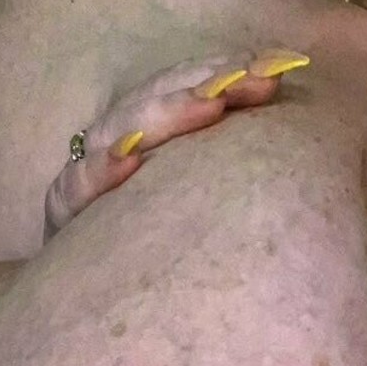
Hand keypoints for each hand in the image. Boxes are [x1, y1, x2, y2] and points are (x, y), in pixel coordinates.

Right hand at [43, 49, 308, 238]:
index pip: (189, 88)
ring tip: (210, 103)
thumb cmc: (161, 249)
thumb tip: (303, 142)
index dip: (229, 72)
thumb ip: (232, 167)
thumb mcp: (201, 203)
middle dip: (209, 82)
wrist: (89, 301)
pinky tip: (129, 160)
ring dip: (166, 114)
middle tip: (257, 77)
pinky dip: (100, 173)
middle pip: (158, 99)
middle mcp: (119, 144)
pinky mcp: (63, 213)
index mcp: (153, 134)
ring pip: (123, 131)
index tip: (279, 65)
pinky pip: (76, 189)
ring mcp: (89, 176)